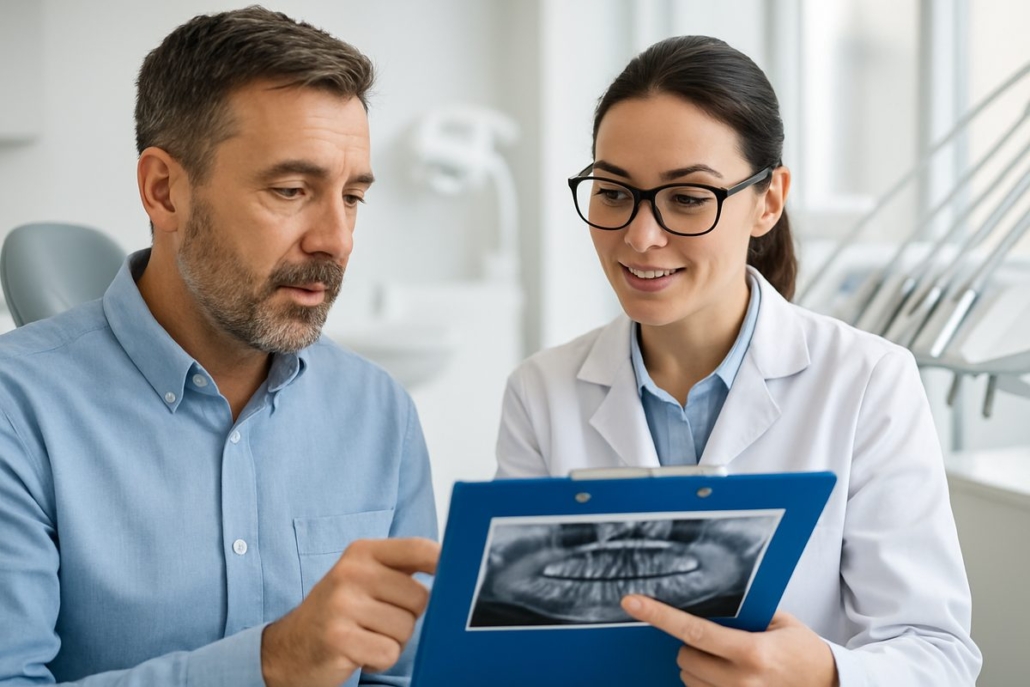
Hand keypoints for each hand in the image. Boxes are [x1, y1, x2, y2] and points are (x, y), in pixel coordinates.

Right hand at [261, 537, 439, 686]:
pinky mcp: (338, 638)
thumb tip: (454, 565)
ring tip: (366, 635)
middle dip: (408, 617)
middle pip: (420, 598)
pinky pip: (389, 653)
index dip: (445, 565)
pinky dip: (379, 658)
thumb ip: (403, 568)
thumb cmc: (340, 610)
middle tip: (380, 620)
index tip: (453, 579)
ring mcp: (342, 605)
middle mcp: (351, 572)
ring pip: (407, 629)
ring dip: (393, 640)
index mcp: (362, 551)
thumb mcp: (365, 577)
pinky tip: (359, 651)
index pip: (420, 549)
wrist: (290, 647)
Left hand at [622, 595, 838, 686]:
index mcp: (752, 652)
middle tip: (712, 641)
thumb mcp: (777, 621)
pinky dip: (705, 684)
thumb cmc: (803, 651)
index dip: (659, 615)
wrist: (832, 685)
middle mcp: (743, 681)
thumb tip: (703, 598)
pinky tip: (723, 676)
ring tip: (725, 661)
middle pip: (685, 657)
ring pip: (689, 679)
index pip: (693, 631)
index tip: (632, 603)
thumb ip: (742, 614)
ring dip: (697, 667)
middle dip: (689, 645)